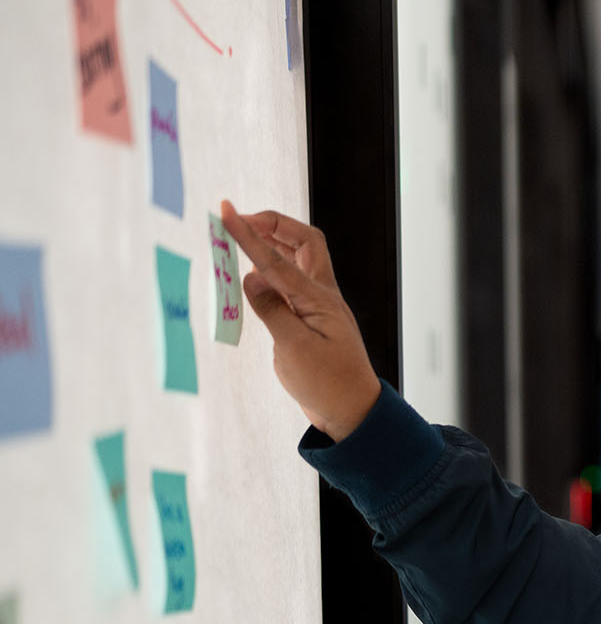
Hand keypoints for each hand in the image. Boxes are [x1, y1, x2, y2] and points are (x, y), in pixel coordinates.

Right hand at [220, 201, 381, 441]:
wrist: (351, 412)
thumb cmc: (328, 385)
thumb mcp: (294, 349)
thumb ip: (272, 310)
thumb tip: (251, 277)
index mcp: (320, 299)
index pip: (277, 259)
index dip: (250, 234)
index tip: (226, 212)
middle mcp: (322, 295)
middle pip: (304, 242)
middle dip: (273, 224)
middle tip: (240, 222)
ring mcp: (318, 305)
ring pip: (299, 259)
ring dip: (272, 245)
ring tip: (241, 241)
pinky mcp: (310, 318)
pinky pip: (291, 282)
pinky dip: (271, 271)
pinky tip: (252, 275)